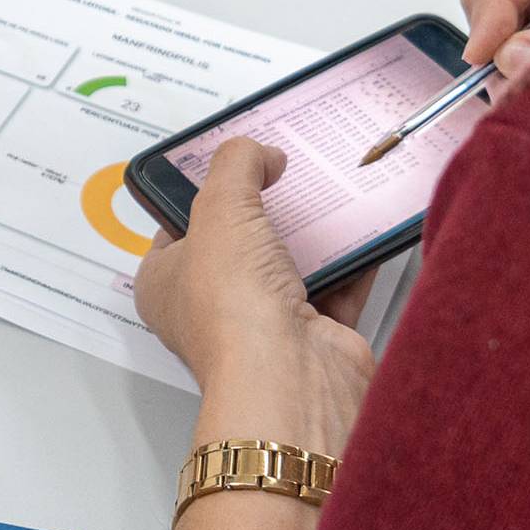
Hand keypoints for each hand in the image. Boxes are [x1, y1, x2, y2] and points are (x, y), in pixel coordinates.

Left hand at [132, 139, 375, 450]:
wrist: (293, 377)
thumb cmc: (233, 309)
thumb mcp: (220, 208)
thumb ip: (236, 166)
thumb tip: (257, 153)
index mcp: (166, 284)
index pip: (174, 228)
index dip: (197, 193)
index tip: (226, 162)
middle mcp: (212, 308)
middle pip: (238, 243)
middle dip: (264, 210)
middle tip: (284, 170)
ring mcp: (266, 325)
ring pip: (291, 264)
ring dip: (312, 232)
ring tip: (327, 188)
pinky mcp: (316, 335)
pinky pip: (339, 287)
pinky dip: (353, 260)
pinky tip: (364, 226)